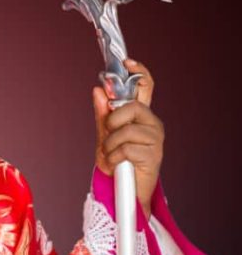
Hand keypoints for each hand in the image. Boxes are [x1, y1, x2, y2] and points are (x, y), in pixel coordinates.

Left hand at [93, 58, 163, 218]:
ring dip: (109, 146)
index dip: (138, 71)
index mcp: (141, 115)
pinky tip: (116, 165)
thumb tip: (97, 90)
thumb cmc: (118, 162)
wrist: (125, 192)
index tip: (126, 62)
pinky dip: (113, 158)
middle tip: (108, 136)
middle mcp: (152, 123)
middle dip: (112, 121)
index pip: (145, 86)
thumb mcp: (105, 135)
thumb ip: (102, 114)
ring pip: (125, 131)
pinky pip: (125, 149)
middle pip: (131, 107)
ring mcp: (155, 139)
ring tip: (110, 156)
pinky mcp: (153, 156)